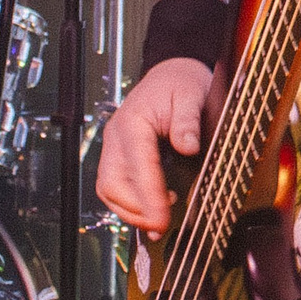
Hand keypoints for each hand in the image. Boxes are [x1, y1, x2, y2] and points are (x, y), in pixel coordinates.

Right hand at [97, 59, 219, 234]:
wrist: (171, 74)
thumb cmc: (180, 83)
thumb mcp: (190, 94)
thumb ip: (188, 121)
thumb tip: (188, 147)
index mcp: (133, 121)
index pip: (137, 163)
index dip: (148, 195)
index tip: (162, 217)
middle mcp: (117, 136)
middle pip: (111, 183)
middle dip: (134, 209)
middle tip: (160, 225)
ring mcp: (115, 147)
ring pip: (109, 189)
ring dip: (131, 211)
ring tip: (158, 222)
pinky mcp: (120, 157)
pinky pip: (115, 186)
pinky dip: (130, 204)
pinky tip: (152, 211)